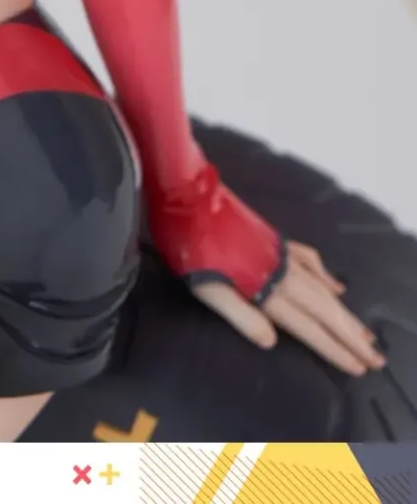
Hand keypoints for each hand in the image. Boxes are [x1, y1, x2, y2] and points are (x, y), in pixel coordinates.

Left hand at [195, 241, 384, 376]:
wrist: (189, 198)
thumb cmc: (190, 248)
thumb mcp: (207, 288)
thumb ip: (241, 315)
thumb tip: (272, 342)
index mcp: (264, 289)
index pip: (307, 326)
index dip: (333, 348)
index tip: (358, 367)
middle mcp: (280, 272)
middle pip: (324, 310)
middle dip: (351, 336)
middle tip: (375, 357)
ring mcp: (280, 254)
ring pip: (322, 289)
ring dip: (344, 313)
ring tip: (364, 333)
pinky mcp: (274, 240)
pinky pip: (310, 261)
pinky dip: (326, 277)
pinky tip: (337, 287)